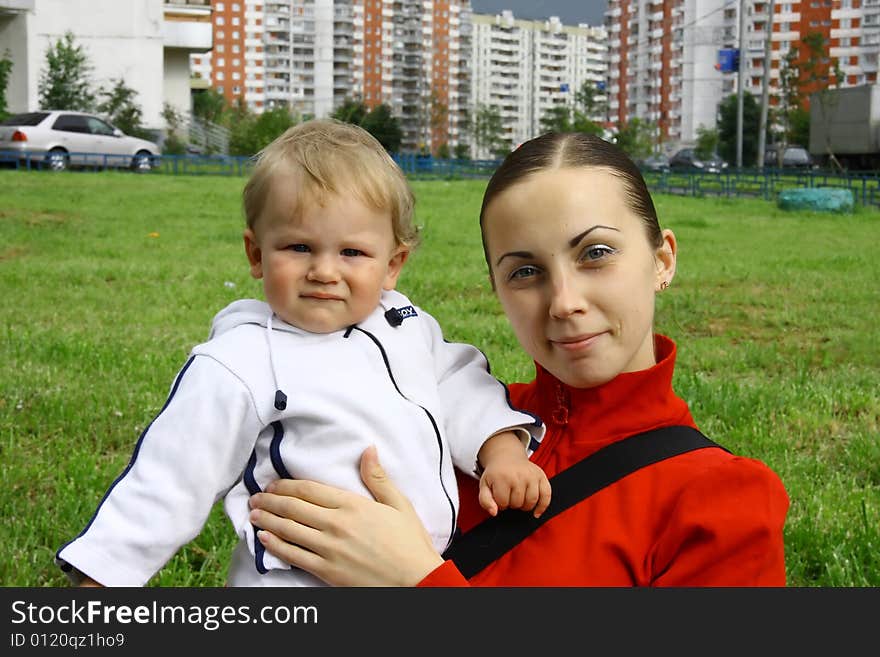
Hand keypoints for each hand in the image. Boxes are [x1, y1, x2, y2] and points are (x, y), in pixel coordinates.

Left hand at [248, 446, 444, 585]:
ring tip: (253, 514)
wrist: (416, 581)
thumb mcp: (399, 504)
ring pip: (288, 530)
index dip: (287, 485)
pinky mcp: (326, 571)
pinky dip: (275, 546)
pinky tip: (264, 539)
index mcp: (353, 505)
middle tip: (255, 496)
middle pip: (293, 508)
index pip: (309, 490)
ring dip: (266, 520)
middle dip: (270, 501)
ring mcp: (329, 549)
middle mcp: (336, 524)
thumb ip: (378, 478)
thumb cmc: (410, 543)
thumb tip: (368, 450)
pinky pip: (293, 555)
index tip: (273, 483)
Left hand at [479, 458, 551, 518]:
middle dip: (512, 504)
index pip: (503, 503)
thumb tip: (494, 512)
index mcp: (502, 477)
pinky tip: (536, 512)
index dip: (500, 503)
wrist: (506, 457)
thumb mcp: (484, 485)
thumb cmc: (496, 473)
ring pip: (531, 502)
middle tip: (509, 496)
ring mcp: (531, 475)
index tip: (499, 497)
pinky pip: (547, 495)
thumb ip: (485, 501)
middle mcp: (518, 475)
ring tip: (519, 499)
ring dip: (524, 506)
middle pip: (517, 503)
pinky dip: (543, 506)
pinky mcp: (541, 476)